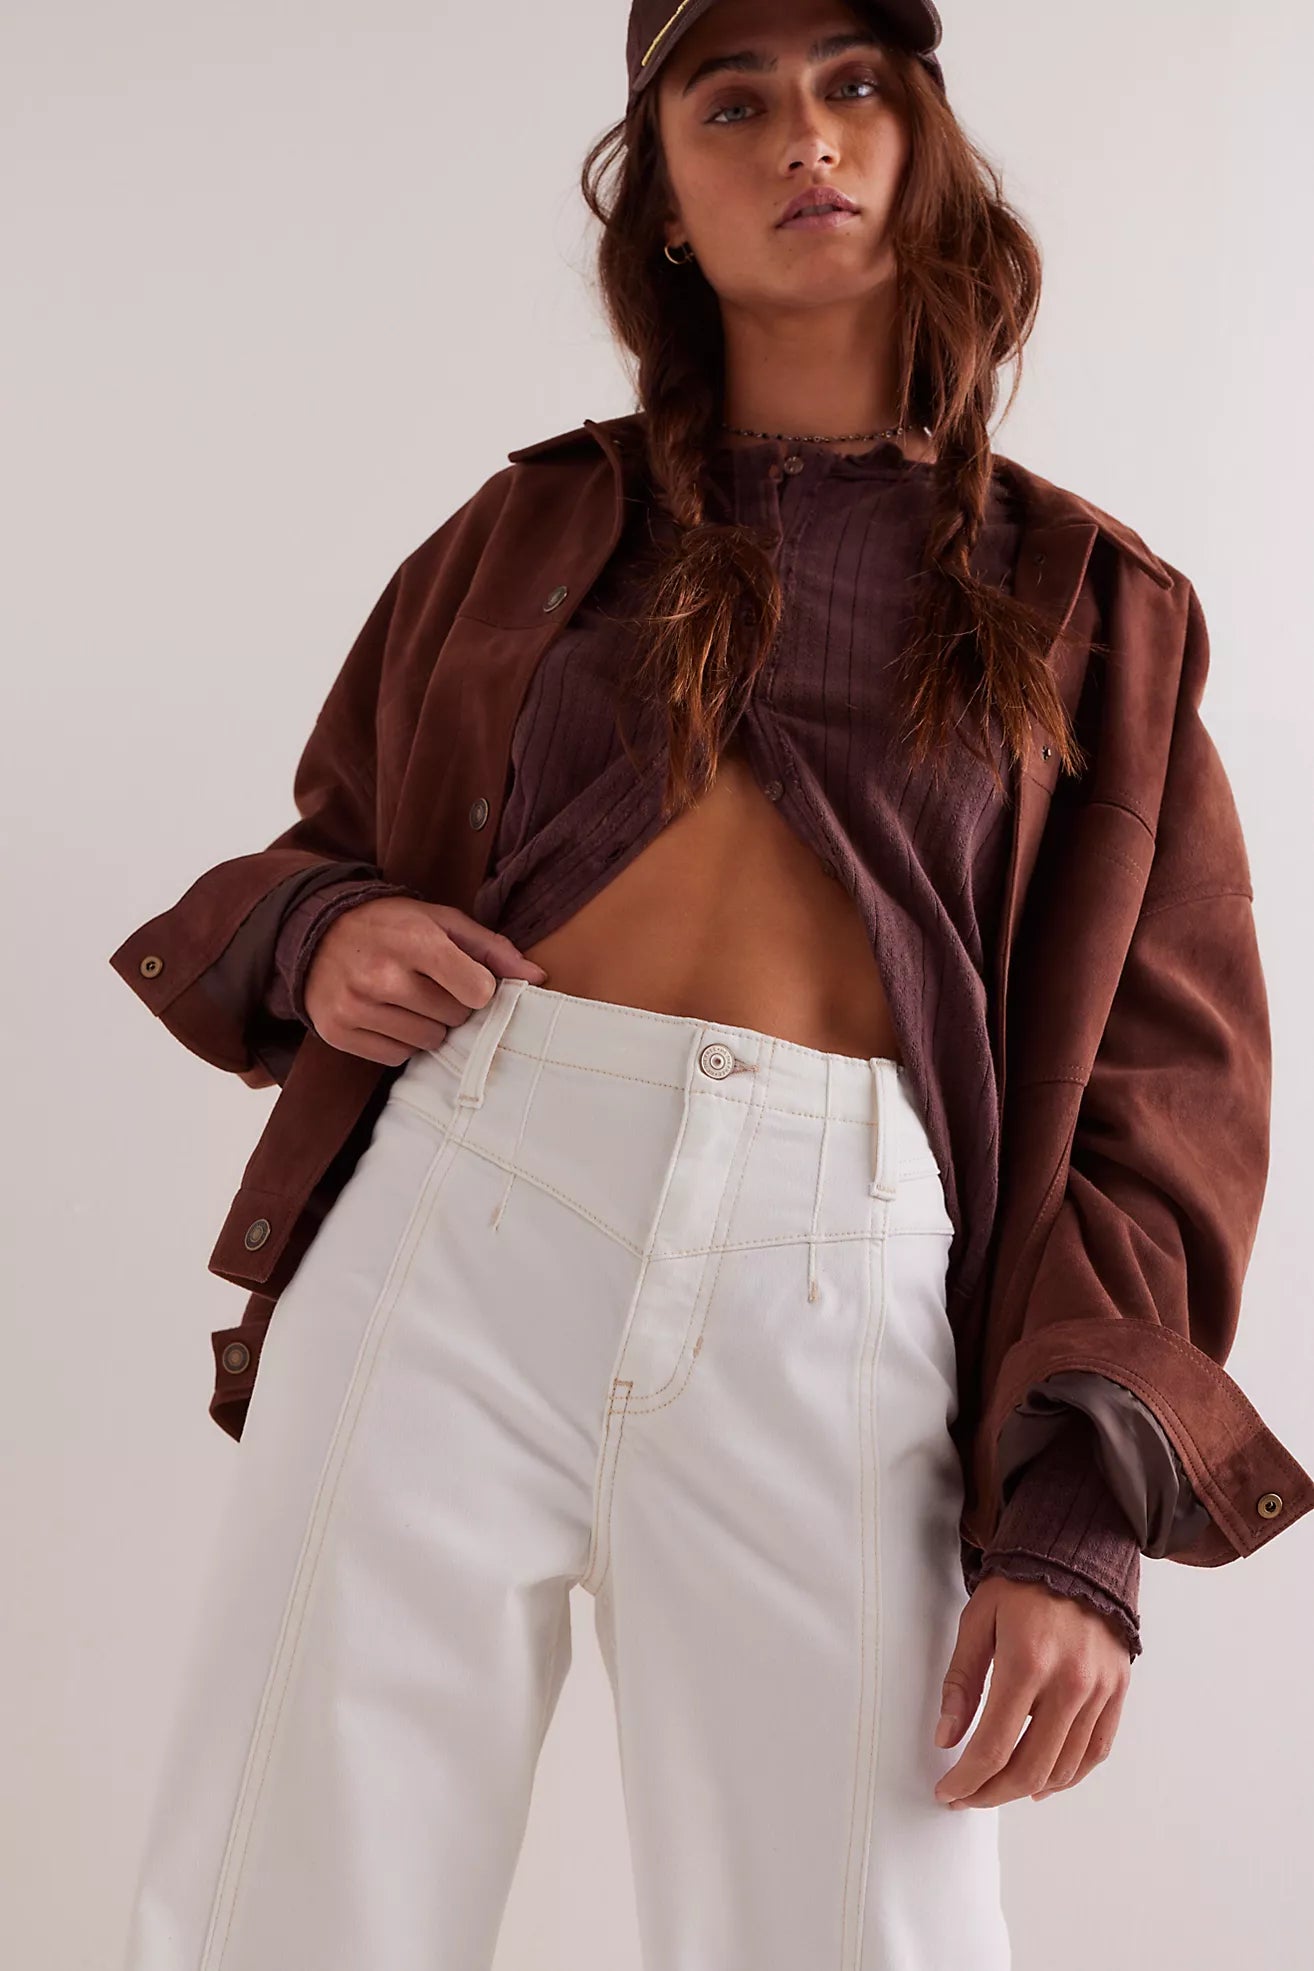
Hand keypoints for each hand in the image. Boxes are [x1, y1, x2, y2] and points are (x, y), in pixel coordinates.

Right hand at [303, 896, 547, 1066]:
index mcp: (415, 942)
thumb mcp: (442, 921)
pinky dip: (399, 1041)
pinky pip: (396, 1057)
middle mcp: (383, 976)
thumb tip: (538, 977)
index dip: (478, 988)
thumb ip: (492, 949)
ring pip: (427, 1042)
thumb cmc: (391, 925)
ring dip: (426, 1025)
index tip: (464, 978)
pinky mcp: (338, 1031)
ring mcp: (356, 1006)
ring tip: (406, 998)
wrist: (316, 931)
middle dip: (450, 1005)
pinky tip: (387, 1014)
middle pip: (454, 1019)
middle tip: (427, 984)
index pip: (478, 992)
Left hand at [931, 1575, 1130, 1808]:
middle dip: (991, 1793)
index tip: (947, 1790)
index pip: (992, 1745)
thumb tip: (946, 1737)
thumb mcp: (976, 1621)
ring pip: (1063, 1768)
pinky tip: (1043, 1781)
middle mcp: (1069, 1683)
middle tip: (968, 1796)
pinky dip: (1069, 1776)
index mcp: (1026, 1662)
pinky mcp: (1117, 1691)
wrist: (1077, 1553)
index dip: (966, 1779)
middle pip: (1029, 1768)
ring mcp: (1098, 1690)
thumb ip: (960, 1682)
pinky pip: (1096, 1751)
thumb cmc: (1020, 1584)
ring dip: (1026, 1788)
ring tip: (998, 1787)